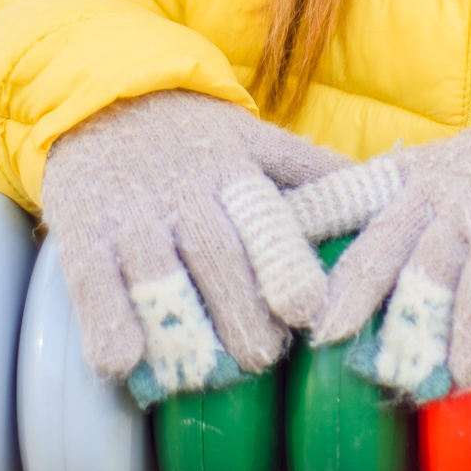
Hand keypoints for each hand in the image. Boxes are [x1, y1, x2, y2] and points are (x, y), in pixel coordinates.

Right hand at [40, 90, 346, 402]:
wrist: (98, 95)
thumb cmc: (189, 133)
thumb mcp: (252, 139)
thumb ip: (310, 171)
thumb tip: (387, 193)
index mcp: (234, 172)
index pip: (268, 221)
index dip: (287, 269)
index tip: (305, 310)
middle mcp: (185, 194)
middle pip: (219, 260)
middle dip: (242, 317)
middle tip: (259, 357)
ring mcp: (131, 216)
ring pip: (159, 280)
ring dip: (181, 334)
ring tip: (199, 374)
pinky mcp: (82, 233)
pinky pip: (93, 285)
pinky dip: (107, 326)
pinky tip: (123, 362)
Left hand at [287, 109, 470, 402]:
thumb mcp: (435, 173)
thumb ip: (393, 206)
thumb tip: (340, 250)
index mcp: (399, 178)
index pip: (334, 198)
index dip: (294, 227)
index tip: (252, 257)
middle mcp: (426, 193)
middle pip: (375, 244)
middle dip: (345, 293)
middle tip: (317, 338)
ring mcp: (467, 213)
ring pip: (426, 273)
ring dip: (409, 328)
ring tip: (391, 374)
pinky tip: (462, 376)